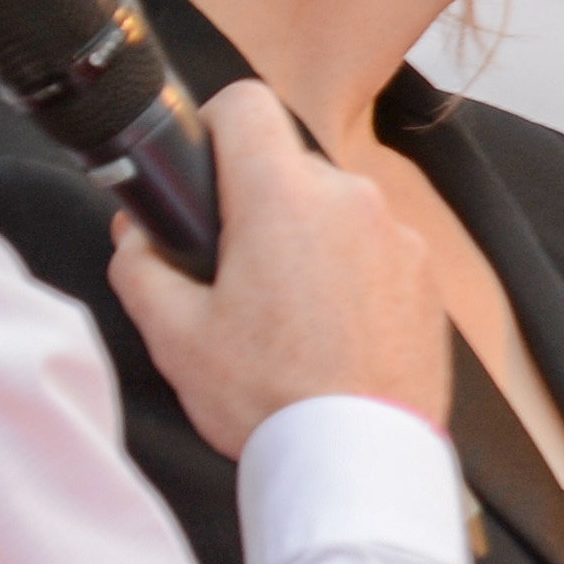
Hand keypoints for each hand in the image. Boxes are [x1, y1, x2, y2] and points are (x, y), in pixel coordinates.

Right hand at [106, 81, 452, 448]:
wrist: (358, 459)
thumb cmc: (270, 399)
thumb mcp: (174, 335)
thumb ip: (139, 265)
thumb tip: (137, 233)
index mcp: (285, 199)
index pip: (245, 104)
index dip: (213, 127)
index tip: (201, 171)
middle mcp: (352, 202)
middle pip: (289, 167)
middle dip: (255, 206)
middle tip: (230, 270)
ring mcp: (399, 238)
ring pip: (334, 211)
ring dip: (305, 242)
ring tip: (281, 314)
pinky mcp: (427, 277)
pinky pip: (373, 251)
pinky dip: (347, 275)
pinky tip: (326, 333)